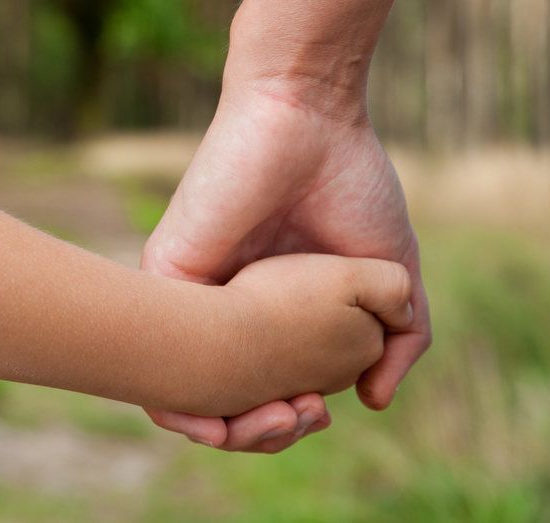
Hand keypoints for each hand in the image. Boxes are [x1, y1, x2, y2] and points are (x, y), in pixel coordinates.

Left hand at [142, 78, 429, 450]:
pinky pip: (154, 347)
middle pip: (222, 397)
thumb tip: (374, 401)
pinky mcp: (168, 266)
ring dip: (223, 425)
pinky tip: (220, 412)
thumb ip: (395, 339)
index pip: (265, 387)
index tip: (320, 415)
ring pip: (184, 384)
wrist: (314, 118)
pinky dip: (179, 397)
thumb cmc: (352, 184)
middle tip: (300, 419)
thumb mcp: (392, 275)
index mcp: (273, 310)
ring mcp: (194, 289)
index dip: (289, 420)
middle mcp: (228, 304)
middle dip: (258, 431)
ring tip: (274, 418)